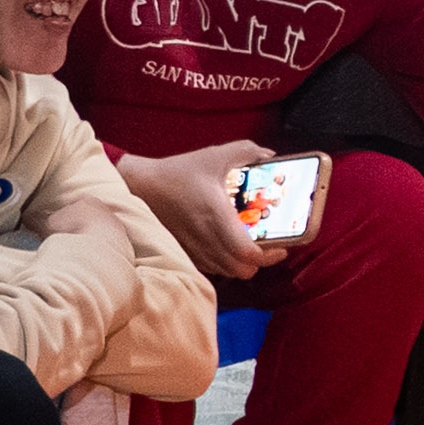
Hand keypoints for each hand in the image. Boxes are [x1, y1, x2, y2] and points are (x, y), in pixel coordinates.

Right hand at [121, 139, 276, 279]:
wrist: (141, 186)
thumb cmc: (178, 172)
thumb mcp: (215, 155)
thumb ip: (247, 152)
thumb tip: (270, 157)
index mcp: (216, 215)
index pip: (246, 252)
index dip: (269, 255)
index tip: (282, 246)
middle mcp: (206, 237)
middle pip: (242, 270)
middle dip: (261, 262)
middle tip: (271, 246)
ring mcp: (194, 248)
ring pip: (228, 272)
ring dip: (244, 264)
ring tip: (253, 246)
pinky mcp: (185, 251)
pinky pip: (213, 268)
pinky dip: (226, 263)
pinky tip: (230, 246)